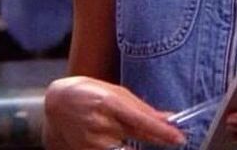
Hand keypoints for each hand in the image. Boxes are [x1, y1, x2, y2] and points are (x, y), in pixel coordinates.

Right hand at [43, 76, 186, 148]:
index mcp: (110, 103)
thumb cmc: (91, 92)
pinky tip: (121, 140)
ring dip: (137, 144)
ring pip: (126, 149)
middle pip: (138, 138)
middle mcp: (101, 124)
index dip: (162, 131)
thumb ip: (142, 108)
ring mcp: (92, 142)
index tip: (179, 137)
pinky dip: (123, 148)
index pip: (142, 121)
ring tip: (138, 134)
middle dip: (158, 139)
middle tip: (173, 138)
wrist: (58, 103)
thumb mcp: (117, 93)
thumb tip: (168, 117)